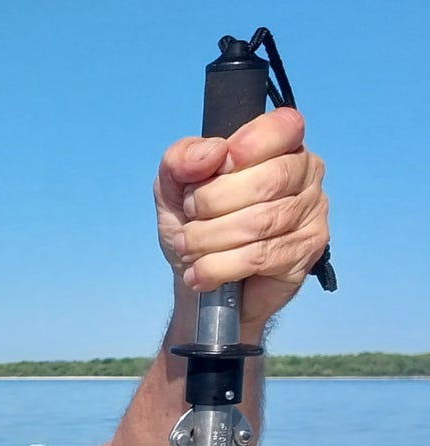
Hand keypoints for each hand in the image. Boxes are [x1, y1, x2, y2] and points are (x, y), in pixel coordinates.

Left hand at [155, 107, 328, 327]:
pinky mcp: (308, 251)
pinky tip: (200, 273)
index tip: (217, 167)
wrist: (199, 280)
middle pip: (269, 179)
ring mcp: (312, 212)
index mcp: (279, 145)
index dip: (247, 146)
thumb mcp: (173, 186)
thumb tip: (212, 152)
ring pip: (262, 221)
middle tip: (190, 218)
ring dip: (209, 239)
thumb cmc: (194, 224)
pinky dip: (218, 267)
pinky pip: (261, 256)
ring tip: (188, 249)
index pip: (283, 127)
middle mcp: (305, 172)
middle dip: (212, 202)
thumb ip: (181, 158)